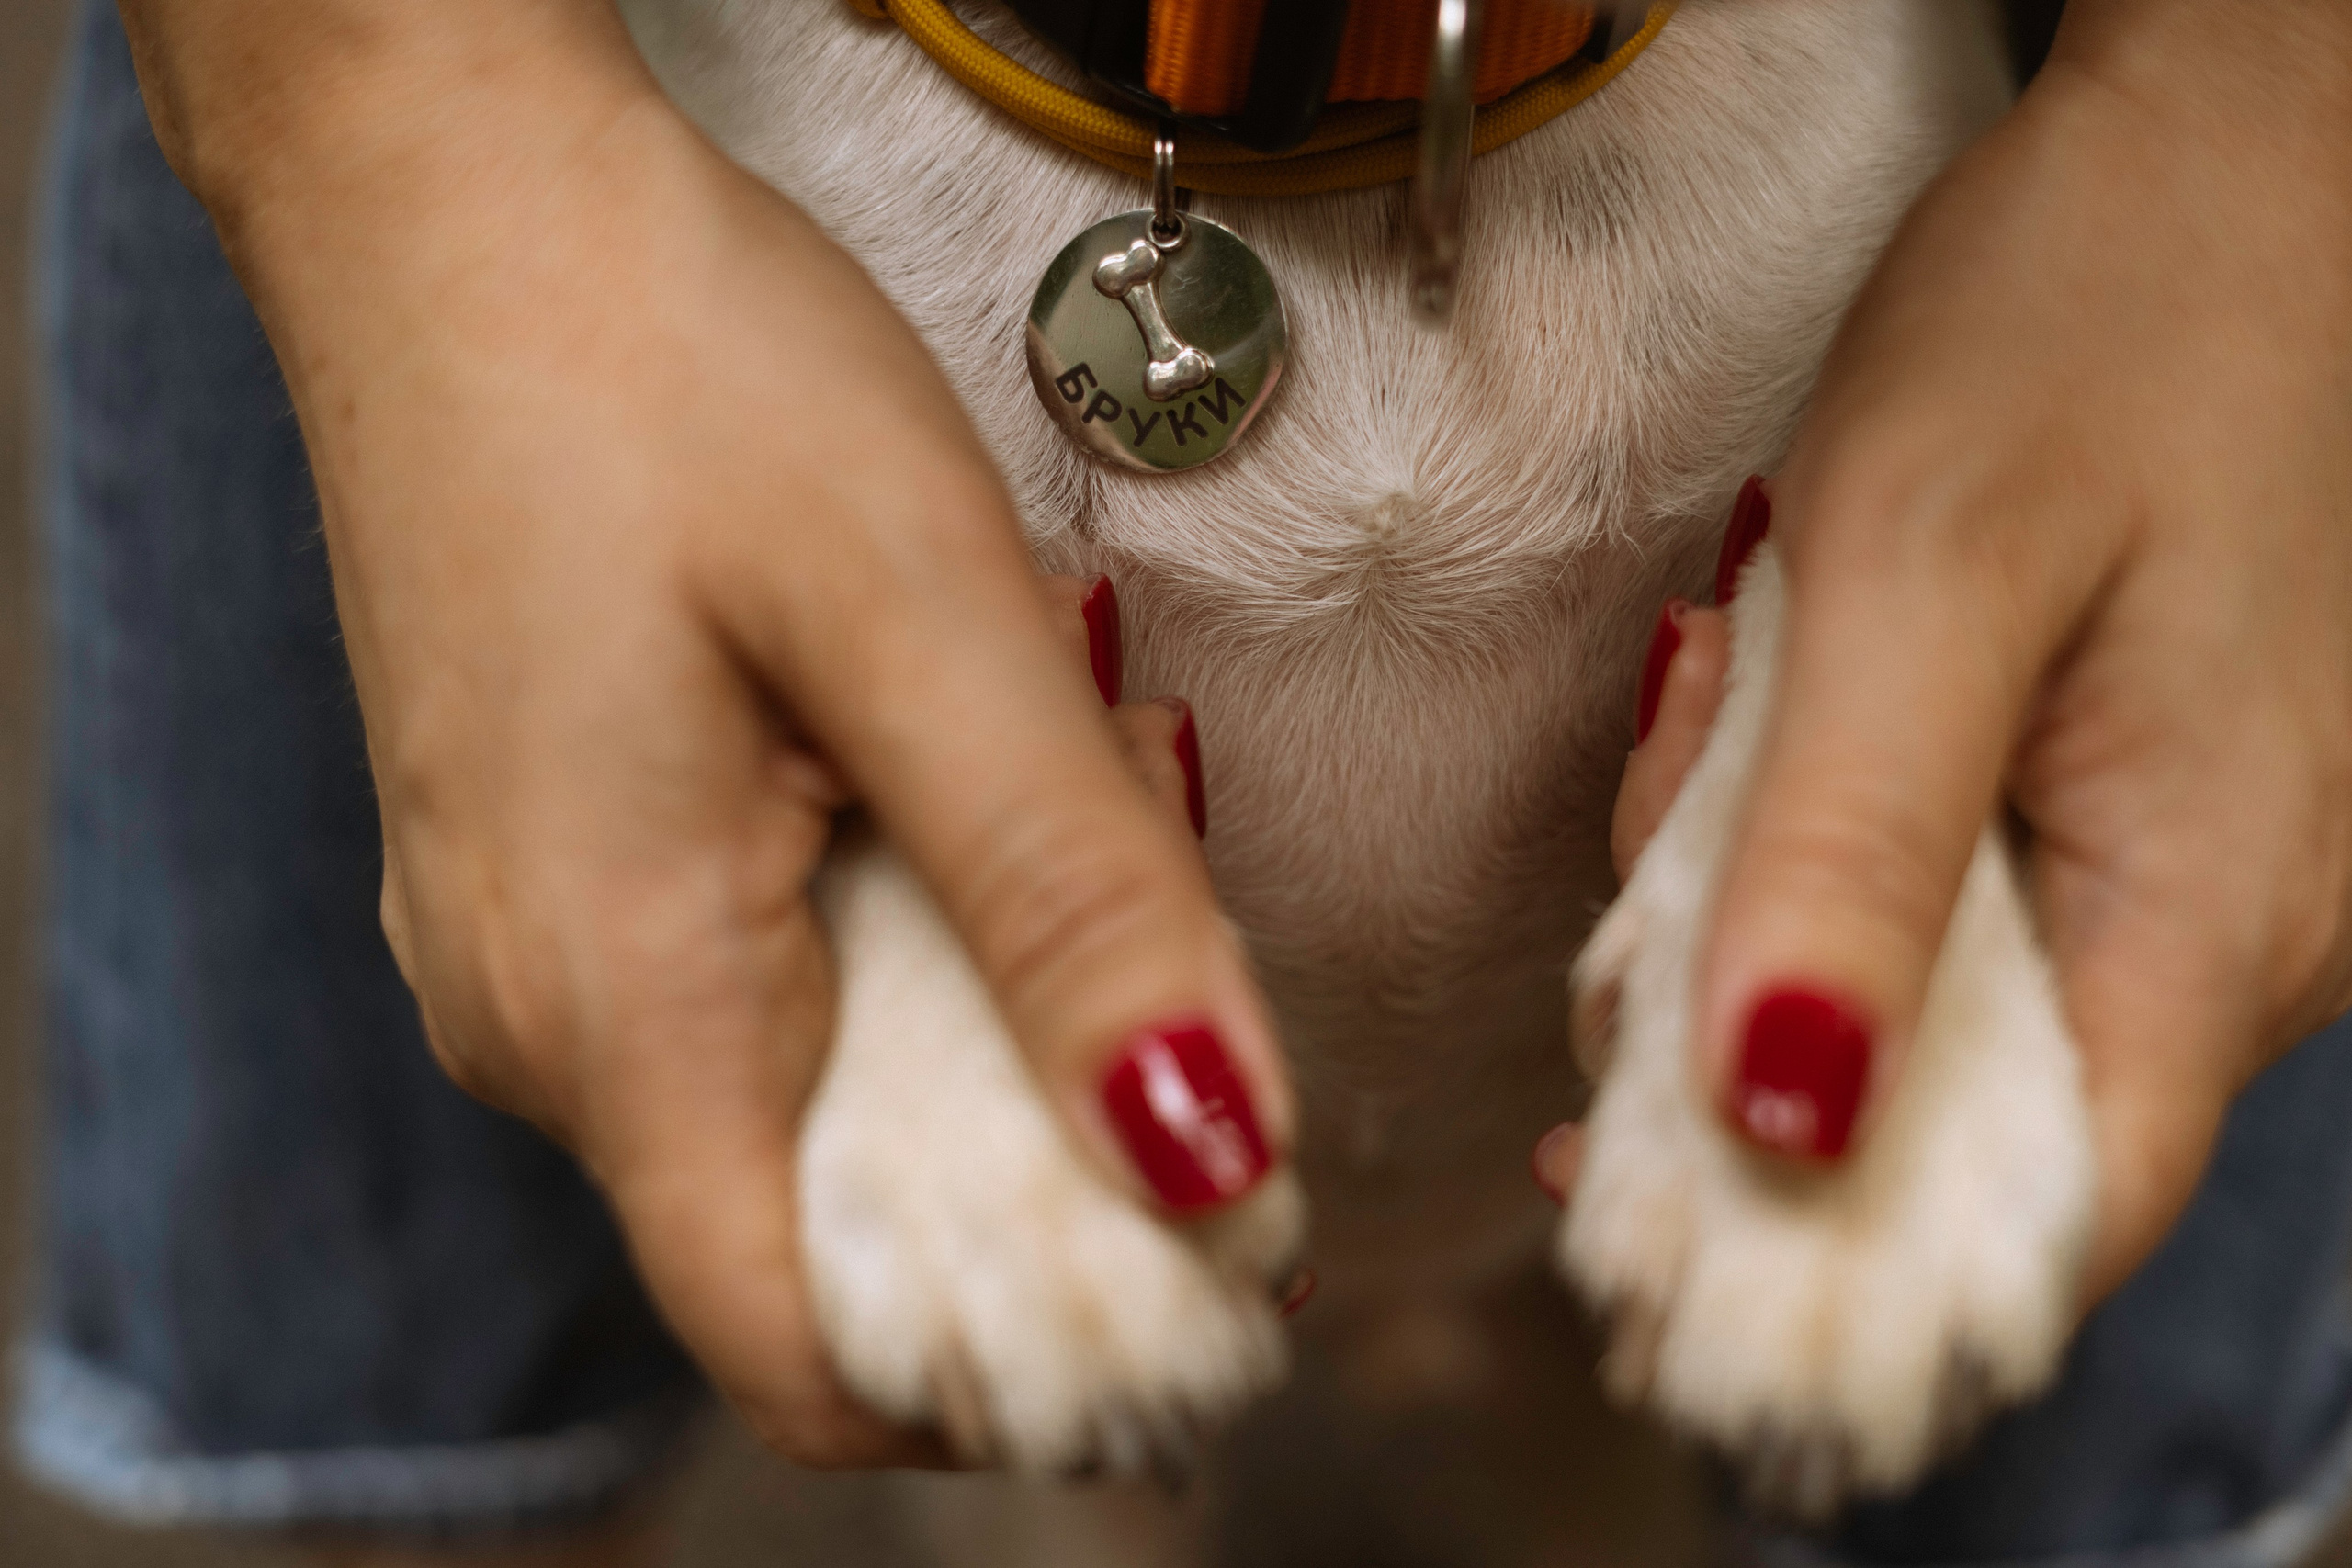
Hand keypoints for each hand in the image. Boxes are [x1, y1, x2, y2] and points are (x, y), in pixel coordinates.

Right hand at [122, 0, 1289, 1462]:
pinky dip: (896, 936)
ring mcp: (531, 953)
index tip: (1208, 1270)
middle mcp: (541, 1028)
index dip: (1029, 1364)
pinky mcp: (561, 870)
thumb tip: (1218, 1157)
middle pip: (832, 1239)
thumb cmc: (668, 369)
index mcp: (616, 1009)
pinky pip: (756, 990)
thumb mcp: (921, 619)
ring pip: (809, 1104)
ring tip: (1050, 787)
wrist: (451, 196)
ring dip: (981, 1013)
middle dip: (1042, 1152)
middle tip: (1163, 931)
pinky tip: (945, 770)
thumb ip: (1073, 905)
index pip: (813, 1362)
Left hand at [1540, 0, 2351, 1303]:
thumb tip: (1779, 1117)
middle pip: (1931, 1118)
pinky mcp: (2129, 802)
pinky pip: (1940, 892)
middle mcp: (2232, 936)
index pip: (2026, 1234)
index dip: (1818, 1265)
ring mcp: (2190, 872)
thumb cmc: (2093, 324)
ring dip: (1760, 886)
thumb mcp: (1921, 573)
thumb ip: (1848, 856)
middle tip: (1680, 788)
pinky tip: (1779, 690)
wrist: (2219, 159)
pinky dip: (1813, 824)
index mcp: (2214, 916)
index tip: (1623, 1209)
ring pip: (1915, 998)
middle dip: (1741, 1007)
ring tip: (1733, 684)